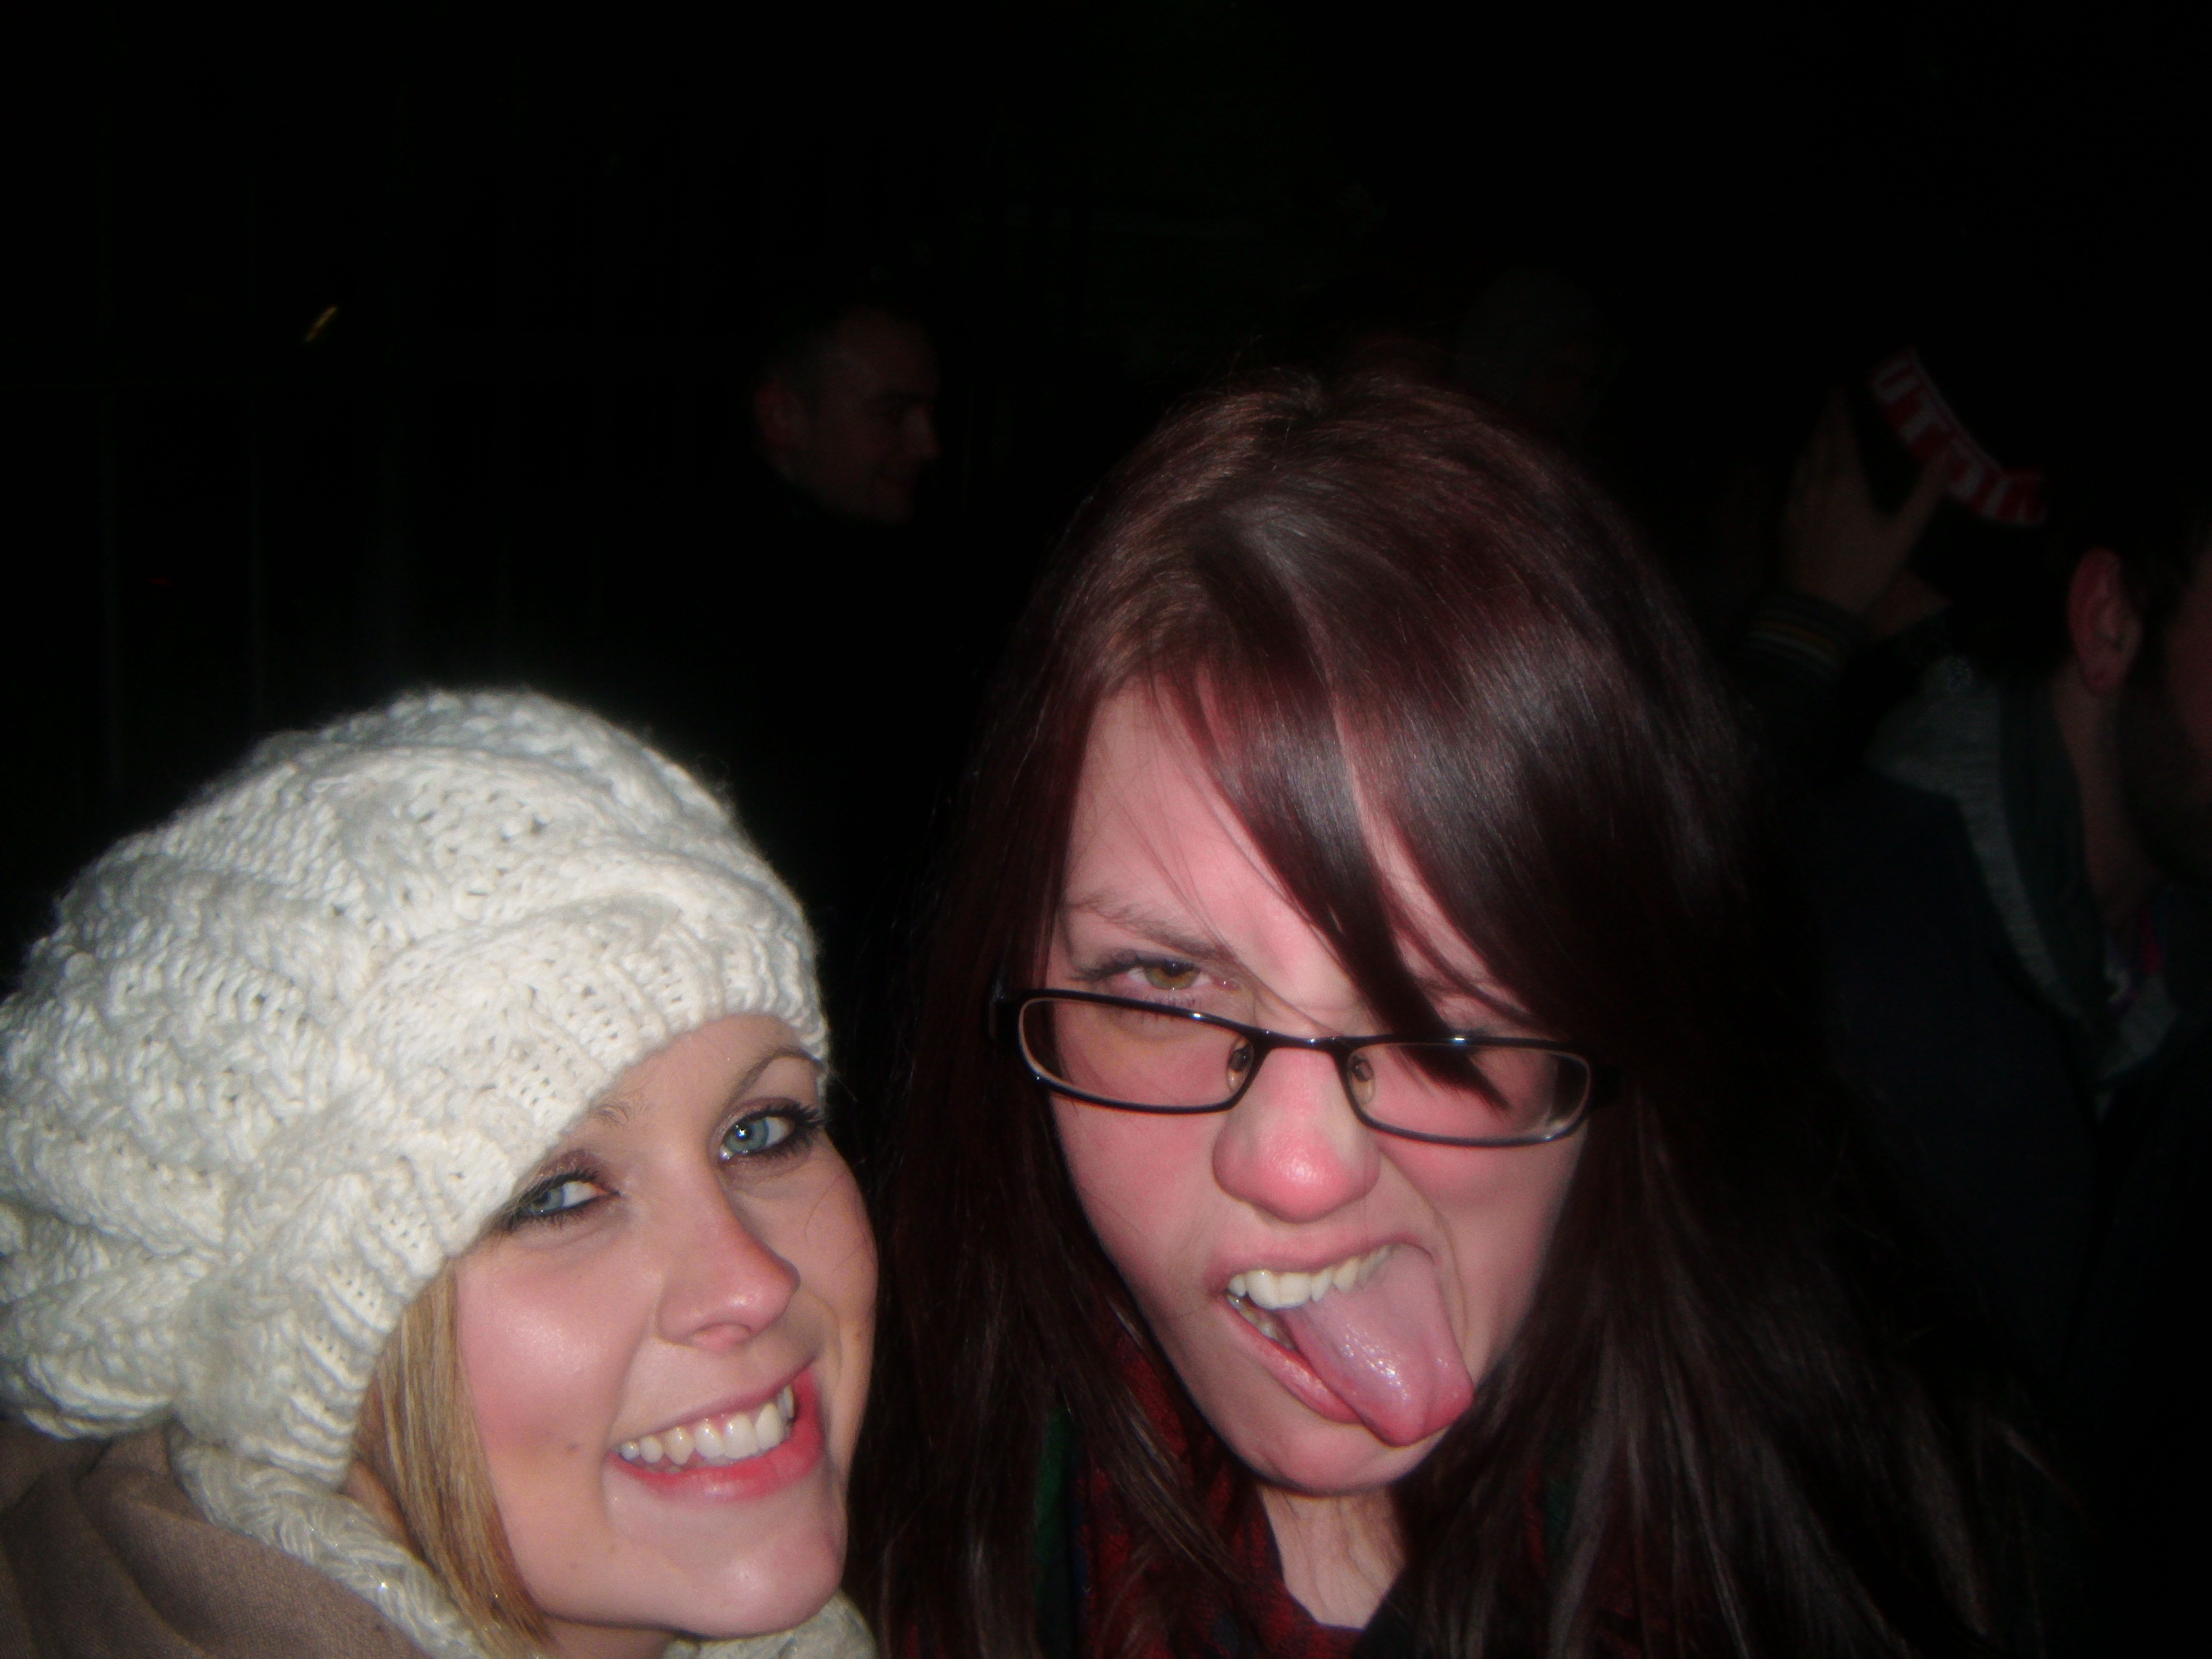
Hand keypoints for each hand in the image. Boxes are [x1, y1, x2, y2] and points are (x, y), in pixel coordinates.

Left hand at [1779, 390, 1948, 615]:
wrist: (1815, 607)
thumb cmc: (1863, 572)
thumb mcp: (1903, 534)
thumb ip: (1925, 492)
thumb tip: (1946, 453)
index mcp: (1844, 484)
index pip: (1841, 437)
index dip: (1840, 412)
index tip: (1838, 392)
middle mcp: (1815, 487)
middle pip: (1817, 444)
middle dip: (1824, 420)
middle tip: (1828, 401)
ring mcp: (1795, 504)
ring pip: (1801, 462)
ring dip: (1810, 440)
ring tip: (1818, 428)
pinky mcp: (1784, 522)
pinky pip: (1791, 483)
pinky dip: (1800, 466)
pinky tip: (1803, 470)